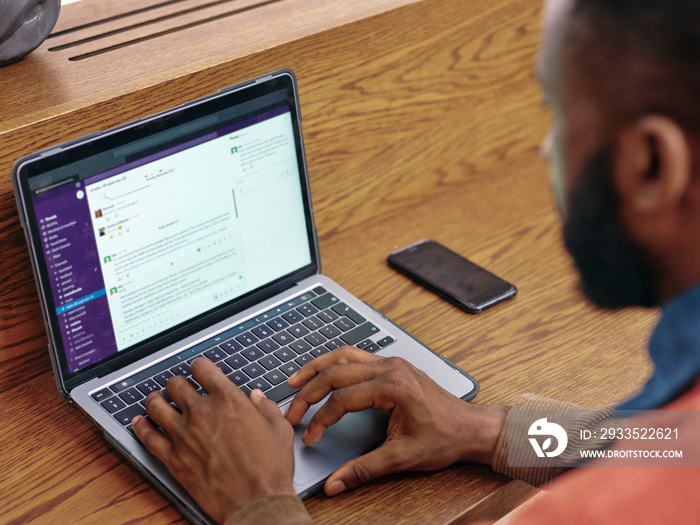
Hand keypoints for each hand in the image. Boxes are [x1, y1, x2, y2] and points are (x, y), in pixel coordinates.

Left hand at [132, 357, 295, 523]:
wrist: (256, 501)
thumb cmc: (270, 468)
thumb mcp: (278, 429)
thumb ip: (266, 408)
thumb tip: (257, 397)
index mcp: (228, 400)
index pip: (201, 367)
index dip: (199, 367)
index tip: (199, 371)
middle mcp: (202, 412)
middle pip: (176, 384)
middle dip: (178, 383)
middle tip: (179, 388)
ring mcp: (184, 435)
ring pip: (156, 406)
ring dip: (155, 400)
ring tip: (156, 399)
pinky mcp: (173, 458)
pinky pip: (148, 437)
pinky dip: (141, 427)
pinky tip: (139, 422)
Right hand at [285, 346, 506, 496]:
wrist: (470, 428)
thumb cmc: (443, 439)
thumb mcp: (402, 458)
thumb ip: (364, 469)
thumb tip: (335, 484)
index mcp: (392, 387)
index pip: (342, 399)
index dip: (321, 419)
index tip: (310, 437)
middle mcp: (389, 368)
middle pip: (336, 372)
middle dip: (309, 391)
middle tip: (292, 411)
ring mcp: (391, 363)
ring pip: (344, 355)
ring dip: (317, 367)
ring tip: (295, 380)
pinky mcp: (393, 365)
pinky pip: (356, 356)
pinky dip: (334, 362)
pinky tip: (324, 372)